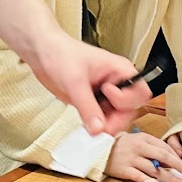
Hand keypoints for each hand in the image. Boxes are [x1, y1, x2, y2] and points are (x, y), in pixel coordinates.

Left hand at [22, 30, 147, 134]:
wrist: (42, 53)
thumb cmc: (61, 53)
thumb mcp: (75, 81)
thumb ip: (87, 107)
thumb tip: (98, 128)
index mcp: (120, 70)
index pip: (139, 92)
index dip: (126, 100)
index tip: (107, 96)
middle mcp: (116, 83)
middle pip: (130, 109)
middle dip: (116, 120)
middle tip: (98, 126)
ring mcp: (105, 94)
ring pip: (117, 117)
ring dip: (105, 125)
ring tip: (90, 126)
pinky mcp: (94, 102)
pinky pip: (102, 119)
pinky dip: (96, 126)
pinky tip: (86, 125)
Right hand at [107, 132, 181, 181]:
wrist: (99, 150)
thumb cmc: (121, 146)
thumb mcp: (138, 141)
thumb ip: (153, 148)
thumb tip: (172, 158)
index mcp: (144, 138)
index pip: (165, 147)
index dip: (177, 156)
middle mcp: (139, 147)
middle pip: (163, 157)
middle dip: (178, 166)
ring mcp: (131, 159)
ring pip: (155, 170)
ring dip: (169, 178)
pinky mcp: (124, 170)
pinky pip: (141, 178)